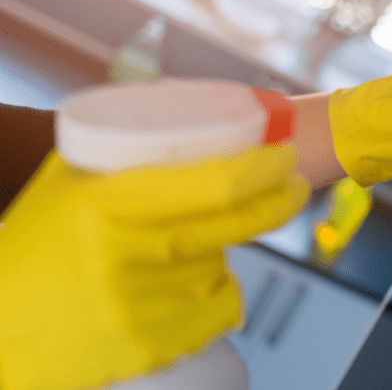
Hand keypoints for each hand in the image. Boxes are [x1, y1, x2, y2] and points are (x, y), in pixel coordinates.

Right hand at [0, 147, 309, 389]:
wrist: (0, 328)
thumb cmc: (33, 248)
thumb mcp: (67, 187)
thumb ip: (121, 154)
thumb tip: (193, 118)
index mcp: (107, 202)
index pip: (217, 182)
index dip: (265, 169)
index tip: (285, 157)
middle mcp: (128, 252)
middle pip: (236, 223)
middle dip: (276, 201)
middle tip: (290, 188)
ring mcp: (141, 303)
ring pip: (224, 266)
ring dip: (222, 253)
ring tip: (182, 251)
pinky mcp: (149, 344)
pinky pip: (215, 310)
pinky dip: (211, 298)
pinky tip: (181, 291)